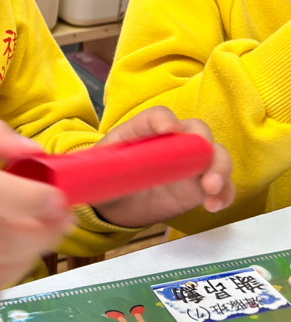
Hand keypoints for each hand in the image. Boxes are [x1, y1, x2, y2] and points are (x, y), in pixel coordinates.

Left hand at [92, 108, 232, 227]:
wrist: (117, 205)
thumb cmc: (109, 177)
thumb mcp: (100, 168)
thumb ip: (101, 166)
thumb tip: (97, 170)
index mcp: (145, 131)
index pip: (156, 116)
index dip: (163, 120)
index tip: (168, 130)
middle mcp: (173, 141)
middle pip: (197, 131)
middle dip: (204, 145)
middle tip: (200, 167)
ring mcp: (190, 163)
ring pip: (216, 155)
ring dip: (219, 169)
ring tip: (210, 191)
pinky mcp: (200, 186)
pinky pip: (221, 186)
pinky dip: (224, 193)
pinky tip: (214, 205)